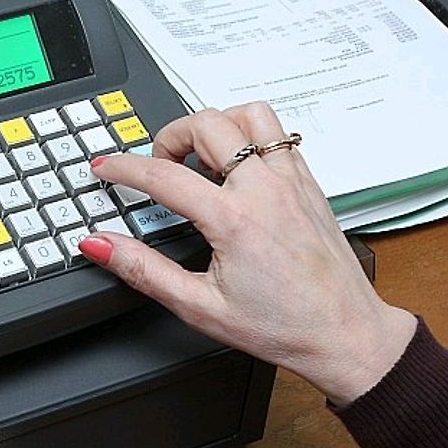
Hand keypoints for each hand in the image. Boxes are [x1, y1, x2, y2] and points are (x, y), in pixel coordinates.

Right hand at [79, 103, 415, 404]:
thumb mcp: (199, 306)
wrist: (346, 334)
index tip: (105, 166)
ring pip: (249, 114)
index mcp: (234, 219)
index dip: (123, 166)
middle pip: (207, 123)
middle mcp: (265, 189)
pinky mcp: (309, 183)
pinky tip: (238, 168)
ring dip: (217, 124)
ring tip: (201, 156)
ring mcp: (292, 180)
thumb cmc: (283, 326)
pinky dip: (250, 135)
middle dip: (171, 135)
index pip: (163, 175)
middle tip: (159, 164)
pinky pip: (279, 133)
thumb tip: (101, 245)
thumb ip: (143, 270)